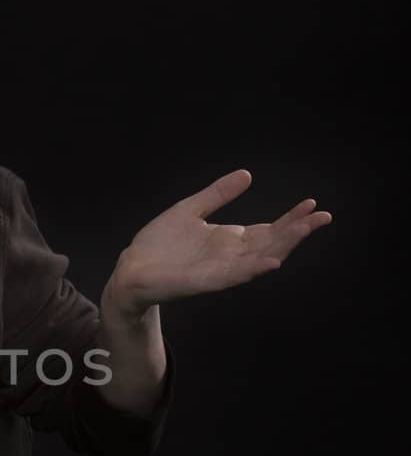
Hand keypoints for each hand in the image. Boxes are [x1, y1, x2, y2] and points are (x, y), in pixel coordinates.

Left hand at [108, 169, 332, 314]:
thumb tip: (247, 174)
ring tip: (304, 231)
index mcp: (229, 241)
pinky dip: (254, 268)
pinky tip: (272, 260)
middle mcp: (230, 257)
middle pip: (272, 242)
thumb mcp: (191, 210)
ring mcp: (220, 270)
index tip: (311, 204)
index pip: (268, 229)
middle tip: (322, 216)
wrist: (132, 270)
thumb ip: (218, 194)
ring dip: (283, 245)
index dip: (290, 219)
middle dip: (297, 230)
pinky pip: (234, 275)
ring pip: (259, 258)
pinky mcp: (205, 281)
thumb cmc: (159, 245)